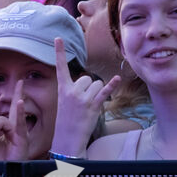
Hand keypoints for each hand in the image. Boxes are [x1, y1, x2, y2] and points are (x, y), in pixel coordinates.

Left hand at [0, 79, 28, 160]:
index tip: (14, 85)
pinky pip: (18, 123)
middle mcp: (14, 128)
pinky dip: (20, 113)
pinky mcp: (22, 138)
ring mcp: (19, 133)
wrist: (2, 171)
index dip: (8, 100)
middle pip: (15, 108)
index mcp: (6, 128)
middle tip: (21, 81)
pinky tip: (20, 102)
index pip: (5, 112)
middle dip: (19, 93)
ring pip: (0, 120)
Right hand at [50, 37, 119, 157]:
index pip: (60, 66)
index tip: (58, 37)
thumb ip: (74, 89)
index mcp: (62, 89)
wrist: (67, 138)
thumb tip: (90, 82)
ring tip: (90, 107)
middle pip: (87, 78)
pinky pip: (104, 92)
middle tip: (83, 103)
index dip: (60, 51)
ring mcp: (82, 98)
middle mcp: (72, 91)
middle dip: (89, 87)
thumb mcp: (65, 102)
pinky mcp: (93, 105)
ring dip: (98, 93)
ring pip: (97, 84)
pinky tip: (117, 79)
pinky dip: (112, 86)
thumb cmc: (67, 120)